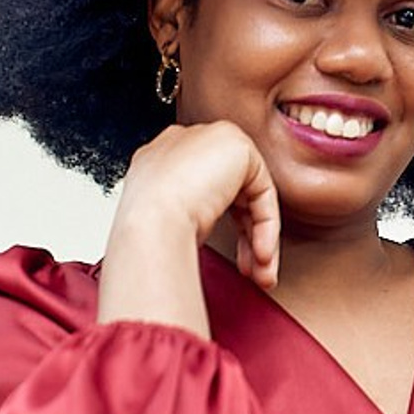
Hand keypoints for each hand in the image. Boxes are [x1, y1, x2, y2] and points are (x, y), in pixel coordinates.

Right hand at [97, 122, 279, 332]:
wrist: (149, 222)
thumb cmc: (147, 231)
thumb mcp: (167, 221)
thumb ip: (192, 215)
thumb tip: (205, 232)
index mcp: (160, 159)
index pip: (204, 188)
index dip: (222, 224)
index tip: (231, 259)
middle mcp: (185, 144)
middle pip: (231, 192)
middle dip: (246, 237)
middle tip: (252, 270)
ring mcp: (211, 140)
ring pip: (250, 196)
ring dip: (259, 239)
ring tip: (261, 273)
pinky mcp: (237, 145)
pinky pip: (263, 191)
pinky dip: (266, 227)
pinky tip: (261, 254)